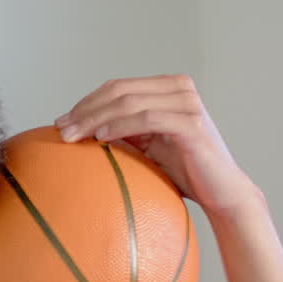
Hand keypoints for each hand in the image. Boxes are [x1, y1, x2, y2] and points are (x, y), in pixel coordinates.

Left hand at [53, 75, 258, 214]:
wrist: (221, 193)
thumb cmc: (181, 171)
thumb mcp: (145, 145)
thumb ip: (121, 129)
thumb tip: (75, 128)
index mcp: (167, 88)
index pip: (117, 88)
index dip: (86, 102)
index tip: (61, 122)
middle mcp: (179, 89)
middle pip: (119, 91)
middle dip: (85, 110)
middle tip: (61, 129)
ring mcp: (187, 104)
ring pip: (129, 102)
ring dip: (95, 118)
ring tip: (73, 136)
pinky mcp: (192, 124)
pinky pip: (147, 118)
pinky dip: (120, 125)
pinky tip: (101, 138)